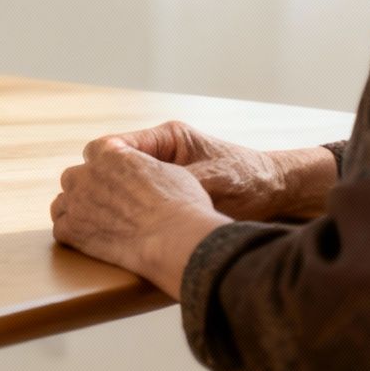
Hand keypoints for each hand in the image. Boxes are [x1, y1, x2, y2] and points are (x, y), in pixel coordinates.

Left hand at [50, 136, 227, 296]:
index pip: (94, 150)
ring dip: (75, 211)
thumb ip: (147, 166)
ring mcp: (76, 202)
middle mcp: (87, 174)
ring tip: (92, 225)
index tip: (110, 177)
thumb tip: (145, 172)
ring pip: (62, 202)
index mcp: (111, 153)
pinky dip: (71, 235)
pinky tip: (85, 242)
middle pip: (73, 176)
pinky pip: (60, 229)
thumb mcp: (170, 172)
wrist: (175, 239)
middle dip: (85, 189)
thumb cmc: (182, 206)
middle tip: (103, 205)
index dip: (102, 165)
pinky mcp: (72, 230)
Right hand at [107, 120, 334, 220]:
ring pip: (121, 187)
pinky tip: (127, 231)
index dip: (101, 164)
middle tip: (100, 209)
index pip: (116, 144)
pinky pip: (138, 203)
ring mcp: (161, 176)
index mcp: (167, 138)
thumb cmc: (248, 178)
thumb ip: (182, 182)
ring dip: (117, 203)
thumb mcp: (214, 178)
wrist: (274, 192)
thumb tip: (152, 195)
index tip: (96, 183)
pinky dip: (131, 216)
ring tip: (110, 222)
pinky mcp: (166, 197)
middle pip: (111, 166)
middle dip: (104, 186)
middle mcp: (159, 155)